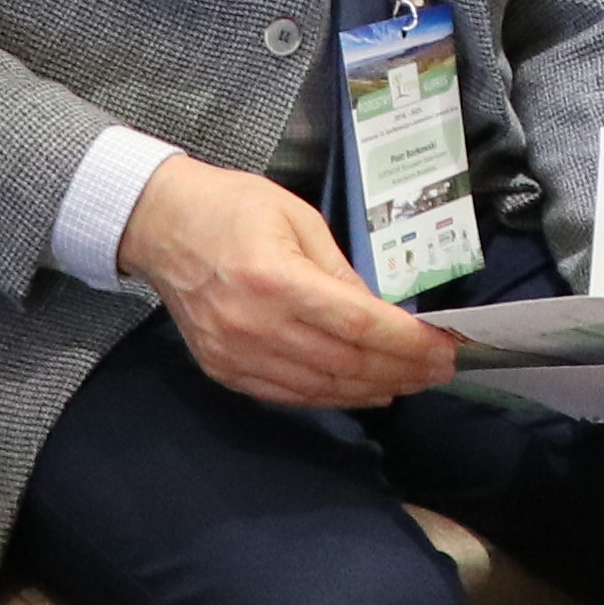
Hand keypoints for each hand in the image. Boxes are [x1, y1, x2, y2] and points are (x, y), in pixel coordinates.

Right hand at [123, 155, 458, 407]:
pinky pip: (289, 395)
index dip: (406, 343)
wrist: (160, 225)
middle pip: (345, 363)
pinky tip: (363, 390)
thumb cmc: (231, 208)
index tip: (442, 348)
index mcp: (275, 278)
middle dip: (401, 370)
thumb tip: (382, 314)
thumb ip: (341, 270)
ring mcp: (235, 353)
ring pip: (321, 387)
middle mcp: (254, 324)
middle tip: (438, 369)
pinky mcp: (223, 369)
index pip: (358, 324)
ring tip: (411, 382)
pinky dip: (332, 396)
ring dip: (373, 389)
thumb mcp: (298, 217)